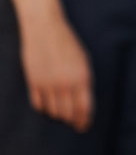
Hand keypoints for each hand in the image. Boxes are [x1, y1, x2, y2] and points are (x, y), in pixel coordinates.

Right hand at [19, 11, 90, 131]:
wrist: (45, 28)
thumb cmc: (68, 42)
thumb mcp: (84, 60)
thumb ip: (84, 81)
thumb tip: (82, 101)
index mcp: (82, 76)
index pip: (84, 107)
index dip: (84, 120)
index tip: (83, 126)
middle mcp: (65, 82)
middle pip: (68, 112)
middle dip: (71, 119)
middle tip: (73, 122)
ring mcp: (48, 83)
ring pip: (53, 111)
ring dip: (58, 114)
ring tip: (62, 113)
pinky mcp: (33, 82)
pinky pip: (38, 104)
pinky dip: (44, 108)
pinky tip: (48, 106)